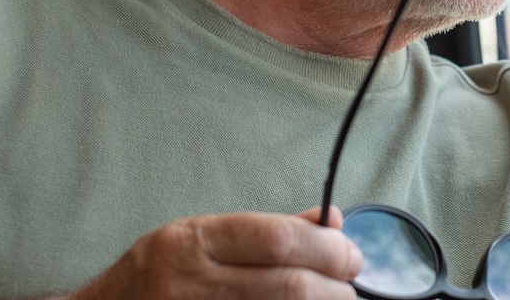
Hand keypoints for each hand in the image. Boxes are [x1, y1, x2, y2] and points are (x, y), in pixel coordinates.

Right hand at [66, 206, 361, 299]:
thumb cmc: (157, 276)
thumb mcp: (201, 239)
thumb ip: (267, 231)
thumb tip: (332, 222)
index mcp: (192, 242)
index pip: (276, 239)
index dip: (325, 247)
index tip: (351, 255)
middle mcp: (189, 283)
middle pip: (286, 286)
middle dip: (334, 287)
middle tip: (351, 287)